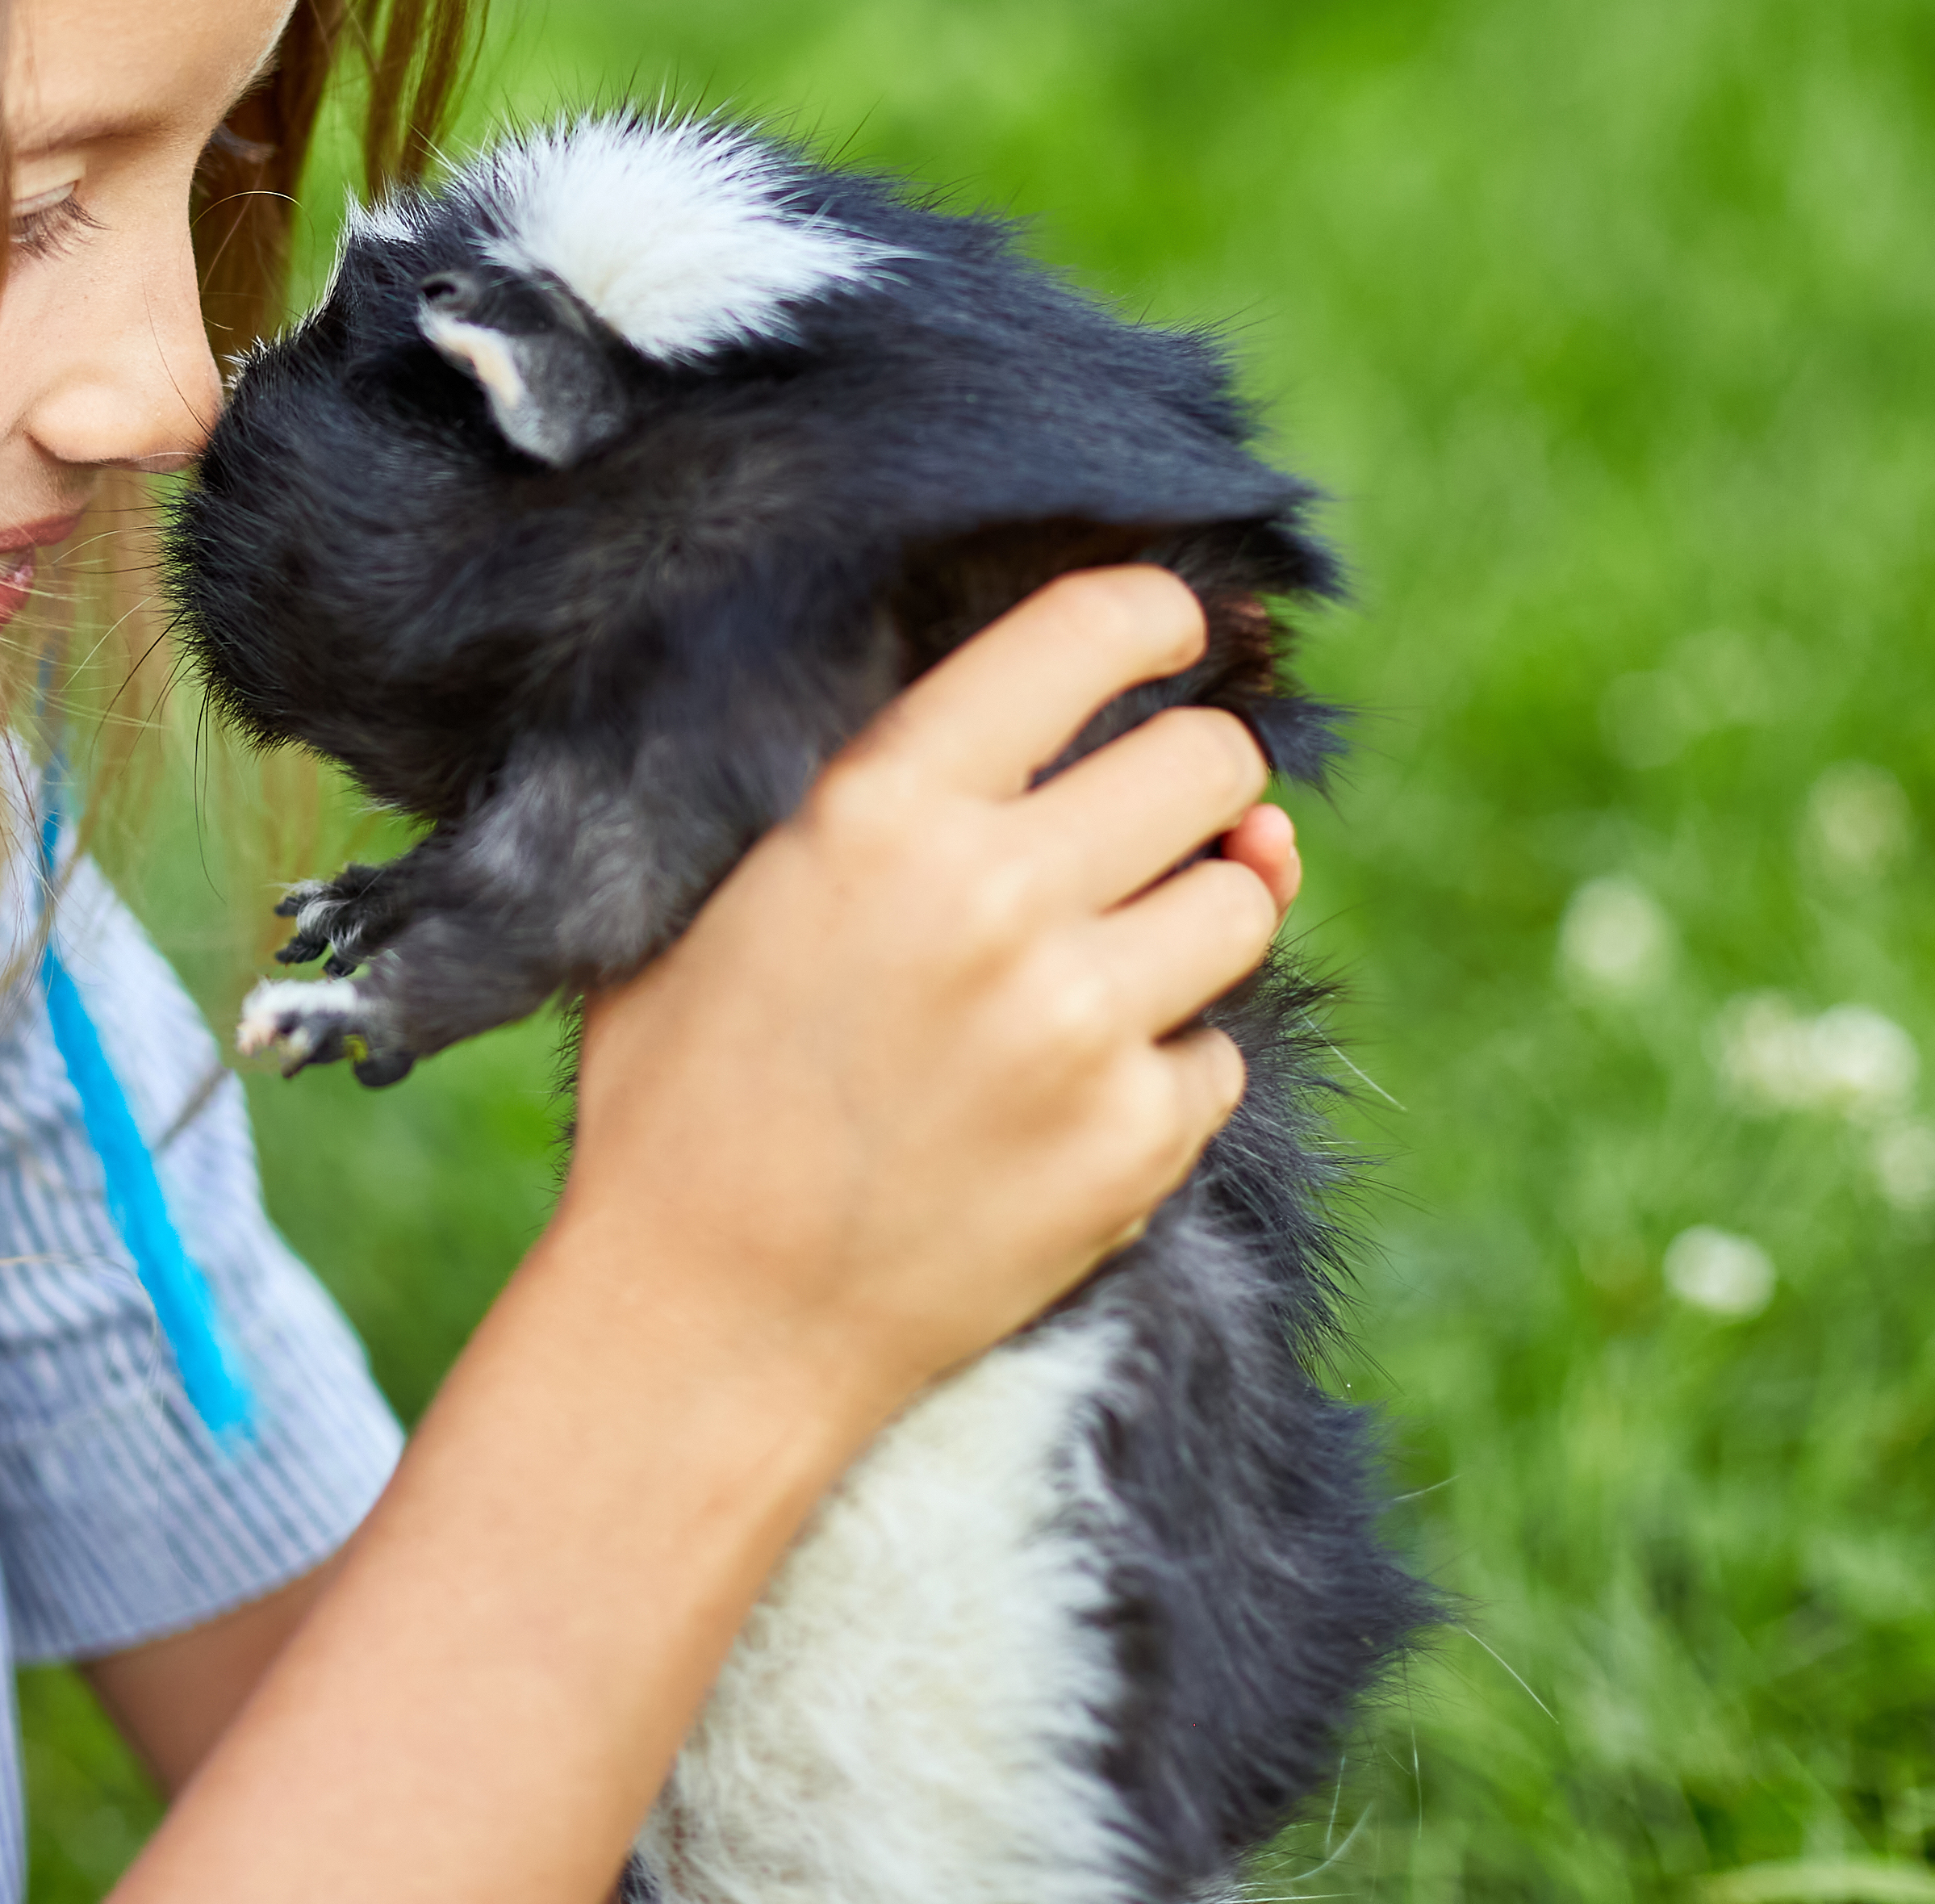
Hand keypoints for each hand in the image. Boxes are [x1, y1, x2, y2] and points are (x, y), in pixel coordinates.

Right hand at [557, 568, 1283, 1426]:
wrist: (707, 1318)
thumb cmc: (690, 1094)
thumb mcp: (732, 894)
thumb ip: (875, 800)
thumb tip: (1060, 744)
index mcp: (879, 812)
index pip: (1082, 638)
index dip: (1153, 615)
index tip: (1174, 630)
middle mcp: (994, 900)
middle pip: (1206, 761)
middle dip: (1191, 774)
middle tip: (1148, 812)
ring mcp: (1078, 1028)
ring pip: (1244, 900)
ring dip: (1196, 912)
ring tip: (1110, 954)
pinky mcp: (1133, 1144)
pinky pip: (1220, 1054)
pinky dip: (1168, 1063)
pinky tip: (1071, 1091)